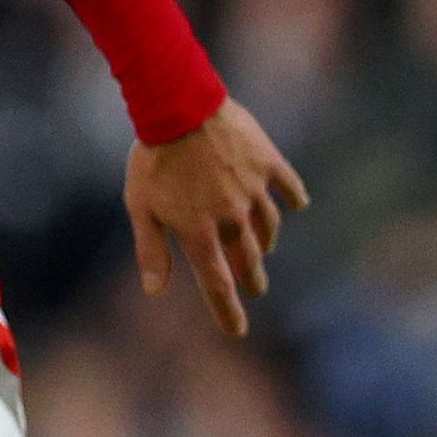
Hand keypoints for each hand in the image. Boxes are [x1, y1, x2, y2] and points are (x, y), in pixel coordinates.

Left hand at [129, 97, 309, 336]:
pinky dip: (293, 199)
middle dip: (250, 279)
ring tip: (264, 249)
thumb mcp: (140, 206)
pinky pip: (287, 186)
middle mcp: (231, 216)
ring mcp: (253, 189)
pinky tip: (296, 206)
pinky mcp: (267, 163)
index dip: (228, 311)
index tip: (238, 331)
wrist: (179, 105)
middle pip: (247, 259)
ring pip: (268, 226)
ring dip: (265, 243)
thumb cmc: (153, 157)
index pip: (217, 283)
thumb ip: (150, 249)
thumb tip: (155, 290)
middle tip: (254, 287)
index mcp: (198, 230)